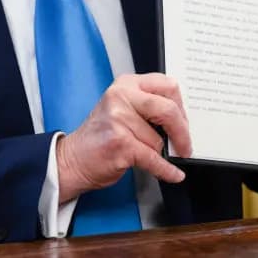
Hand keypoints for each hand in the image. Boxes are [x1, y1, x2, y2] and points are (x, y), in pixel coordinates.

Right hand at [55, 73, 192, 203]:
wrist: (72, 159)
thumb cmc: (101, 135)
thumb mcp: (121, 107)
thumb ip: (148, 105)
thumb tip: (181, 121)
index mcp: (126, 84)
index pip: (167, 85)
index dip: (181, 106)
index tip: (184, 122)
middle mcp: (121, 97)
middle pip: (168, 109)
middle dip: (182, 132)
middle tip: (185, 145)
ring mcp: (119, 120)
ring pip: (159, 140)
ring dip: (159, 153)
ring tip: (149, 155)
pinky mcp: (120, 144)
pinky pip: (154, 159)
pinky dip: (167, 170)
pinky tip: (173, 174)